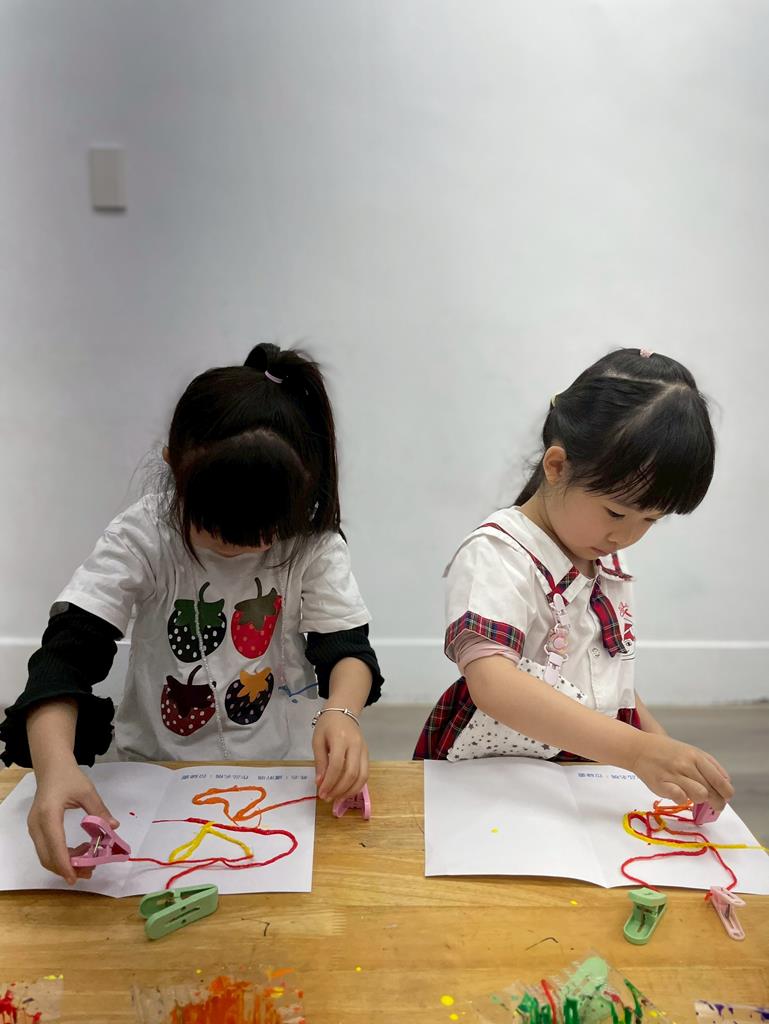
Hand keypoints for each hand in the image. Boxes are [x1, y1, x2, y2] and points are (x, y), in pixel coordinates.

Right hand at [27, 760, 118, 884]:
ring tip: (88, 861)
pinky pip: (46, 849)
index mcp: (48, 815)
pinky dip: (61, 855)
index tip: (75, 878)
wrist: (51, 767)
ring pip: (45, 856)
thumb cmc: (68, 776)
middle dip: (66, 868)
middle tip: (89, 871)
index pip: (55, 846)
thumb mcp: (87, 791)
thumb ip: (99, 810)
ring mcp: (34, 828)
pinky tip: (79, 850)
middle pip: (47, 857)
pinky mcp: (37, 829)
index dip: (65, 864)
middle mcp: (37, 825)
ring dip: (64, 863)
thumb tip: (113, 828)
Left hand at [312, 711, 368, 802]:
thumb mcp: (317, 740)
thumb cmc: (327, 725)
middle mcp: (356, 745)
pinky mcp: (367, 754)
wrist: (344, 711)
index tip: (321, 793)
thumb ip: (320, 762)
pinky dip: (356, 786)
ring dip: (349, 791)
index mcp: (341, 739)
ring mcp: (364, 750)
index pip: (337, 765)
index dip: (329, 782)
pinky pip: (365, 774)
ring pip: (362, 776)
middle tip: (327, 797)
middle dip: (339, 789)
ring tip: (337, 798)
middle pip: (351, 773)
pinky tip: (346, 792)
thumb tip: (320, 783)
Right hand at [629, 734, 733, 809]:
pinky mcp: (661, 784)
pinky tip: (679, 795)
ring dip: (700, 800)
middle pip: (712, 791)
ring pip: (700, 795)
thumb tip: (726, 785)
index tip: (726, 798)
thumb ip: (709, 766)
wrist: (639, 749)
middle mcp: (687, 764)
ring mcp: (674, 774)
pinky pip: (680, 798)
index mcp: (697, 756)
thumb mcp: (691, 752)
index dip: (726, 793)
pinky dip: (683, 800)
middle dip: (717, 803)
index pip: (721, 780)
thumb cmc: (667, 751)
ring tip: (694, 797)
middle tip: (715, 806)